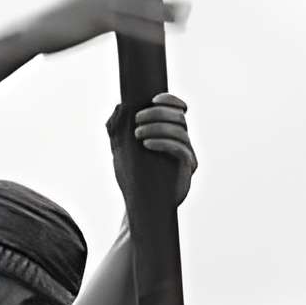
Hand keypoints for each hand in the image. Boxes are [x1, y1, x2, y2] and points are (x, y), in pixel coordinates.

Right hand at [27, 0, 186, 56]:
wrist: (33, 32)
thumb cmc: (55, 25)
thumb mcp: (78, 9)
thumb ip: (97, 7)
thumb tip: (109, 13)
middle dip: (165, 0)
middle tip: (188, 7)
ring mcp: (100, 4)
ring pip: (140, 7)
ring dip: (163, 14)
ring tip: (184, 21)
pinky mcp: (97, 21)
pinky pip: (129, 26)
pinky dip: (148, 31)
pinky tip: (162, 38)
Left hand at [109, 92, 195, 206]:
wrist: (142, 206)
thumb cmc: (135, 179)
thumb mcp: (124, 151)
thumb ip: (120, 131)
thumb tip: (118, 108)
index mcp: (171, 134)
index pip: (178, 110)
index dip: (170, 100)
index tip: (153, 99)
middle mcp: (183, 142)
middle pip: (178, 117)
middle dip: (157, 113)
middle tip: (137, 119)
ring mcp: (187, 155)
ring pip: (180, 131)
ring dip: (157, 127)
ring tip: (137, 134)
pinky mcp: (187, 168)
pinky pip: (180, 149)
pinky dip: (163, 142)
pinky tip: (146, 144)